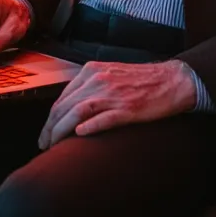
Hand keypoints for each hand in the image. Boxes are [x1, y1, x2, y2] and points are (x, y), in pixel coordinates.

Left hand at [37, 59, 196, 149]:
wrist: (172, 80)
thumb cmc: (142, 80)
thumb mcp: (110, 75)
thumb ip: (90, 87)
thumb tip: (70, 108)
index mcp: (92, 71)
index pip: (62, 97)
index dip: (50, 118)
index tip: (46, 132)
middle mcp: (99, 79)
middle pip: (65, 106)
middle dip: (50, 128)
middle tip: (43, 144)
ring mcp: (113, 94)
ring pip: (77, 113)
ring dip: (61, 131)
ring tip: (53, 146)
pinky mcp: (127, 108)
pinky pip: (102, 118)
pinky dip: (88, 127)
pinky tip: (80, 136)